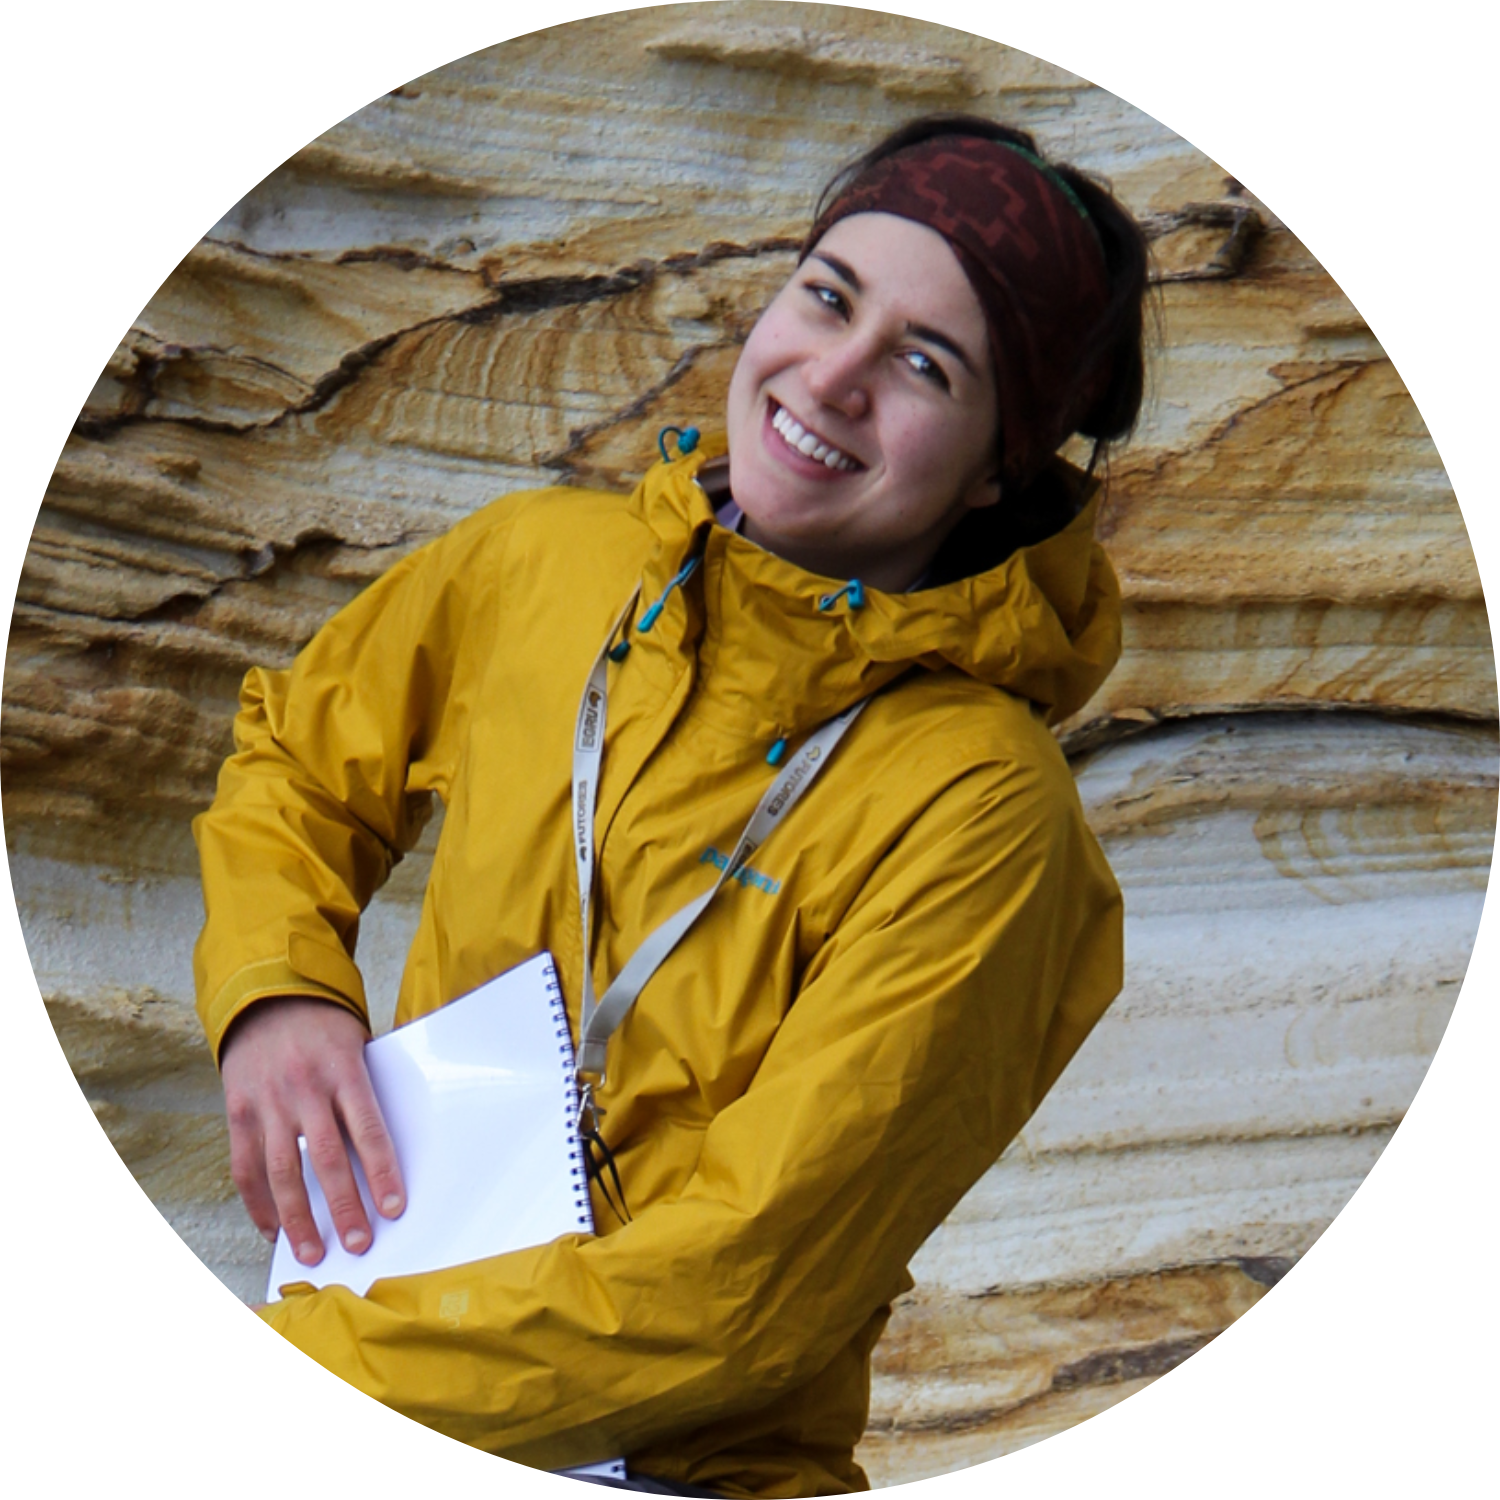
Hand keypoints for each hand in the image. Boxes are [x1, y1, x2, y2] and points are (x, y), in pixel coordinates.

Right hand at [220, 996, 404, 1266]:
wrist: (267, 994)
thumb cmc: (325, 1025)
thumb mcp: (357, 1044)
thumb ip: (365, 1092)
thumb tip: (388, 1150)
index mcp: (344, 1068)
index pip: (368, 1129)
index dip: (381, 1172)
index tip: (393, 1208)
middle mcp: (304, 1087)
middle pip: (327, 1158)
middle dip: (344, 1205)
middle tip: (359, 1242)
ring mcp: (268, 1101)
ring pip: (282, 1170)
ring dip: (298, 1217)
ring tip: (312, 1252)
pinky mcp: (239, 1110)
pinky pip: (246, 1166)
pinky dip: (258, 1203)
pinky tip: (273, 1228)